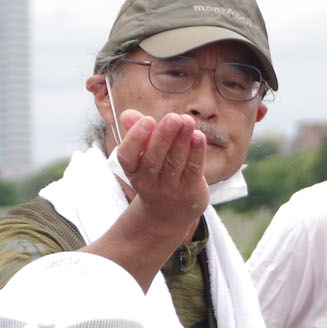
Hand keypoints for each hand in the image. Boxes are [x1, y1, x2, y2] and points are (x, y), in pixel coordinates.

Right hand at [113, 108, 209, 233]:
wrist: (169, 213)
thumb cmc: (155, 173)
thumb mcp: (142, 156)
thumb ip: (136, 133)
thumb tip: (128, 114)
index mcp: (132, 170)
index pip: (127, 156)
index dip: (136, 138)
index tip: (147, 120)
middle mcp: (148, 181)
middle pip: (154, 158)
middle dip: (164, 136)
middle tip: (173, 117)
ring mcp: (170, 188)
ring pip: (175, 162)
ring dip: (182, 139)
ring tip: (187, 120)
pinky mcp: (190, 190)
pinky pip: (193, 169)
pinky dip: (196, 152)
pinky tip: (199, 136)